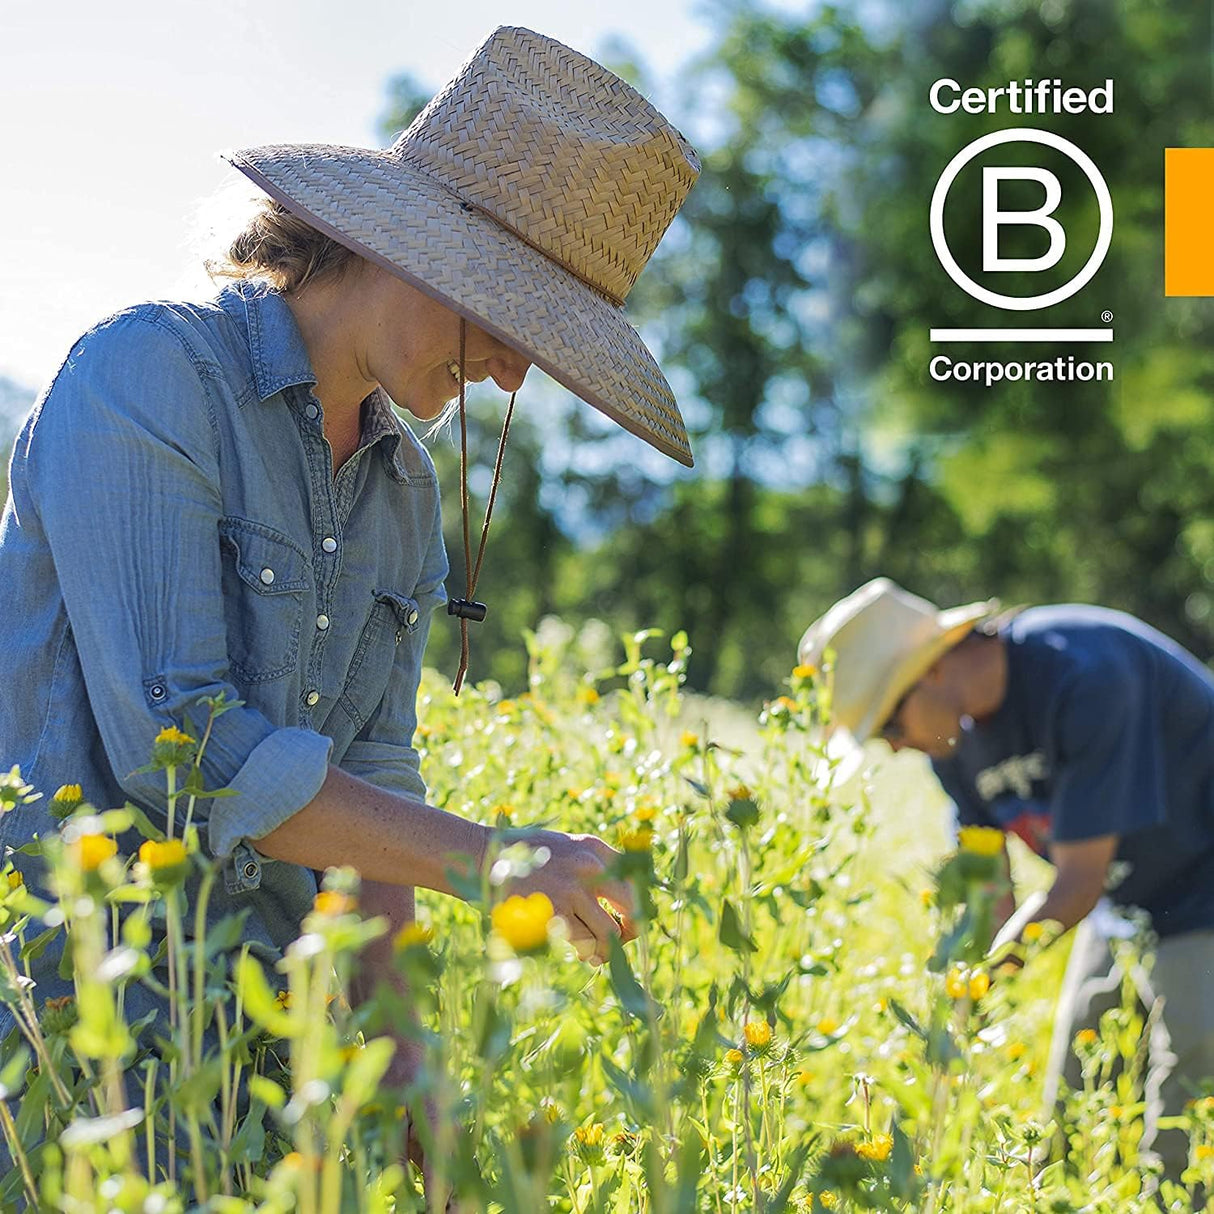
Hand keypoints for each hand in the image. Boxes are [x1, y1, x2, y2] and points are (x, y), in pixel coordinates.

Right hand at [506, 830, 636, 964]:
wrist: (483, 856)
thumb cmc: (524, 856)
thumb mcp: (565, 847)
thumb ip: (591, 866)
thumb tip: (623, 902)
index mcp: (594, 847)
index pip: (636, 879)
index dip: (638, 904)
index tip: (630, 918)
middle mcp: (589, 866)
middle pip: (632, 907)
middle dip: (630, 930)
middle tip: (620, 940)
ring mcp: (572, 890)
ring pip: (609, 932)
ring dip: (606, 948)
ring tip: (596, 953)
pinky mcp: (554, 913)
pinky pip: (585, 943)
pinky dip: (587, 953)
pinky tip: (582, 953)